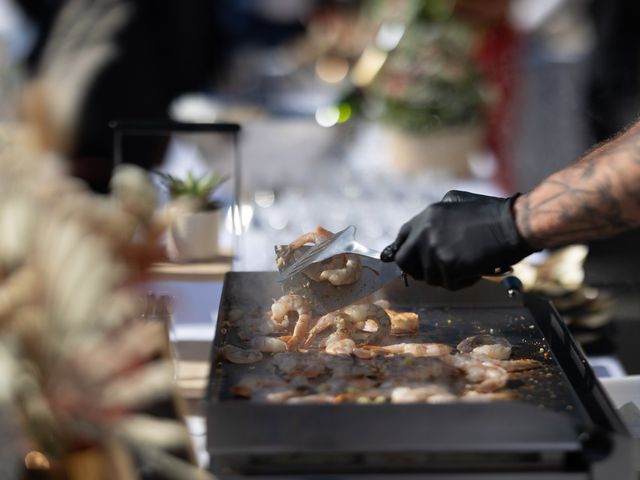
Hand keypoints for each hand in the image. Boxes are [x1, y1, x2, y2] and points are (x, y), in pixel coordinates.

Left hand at [381, 190, 536, 288]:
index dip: (402, 251)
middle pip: (404, 261)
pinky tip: (476, 269)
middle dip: (417, 269)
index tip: (400, 260)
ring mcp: (434, 249)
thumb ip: (437, 217)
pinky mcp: (448, 266)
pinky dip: (462, 282)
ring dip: (446, 276)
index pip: (402, 238)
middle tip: (436, 271)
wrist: (514, 224)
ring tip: (467, 264)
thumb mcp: (458, 201)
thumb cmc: (492, 214)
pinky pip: (448, 284)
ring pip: (429, 277)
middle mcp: (425, 232)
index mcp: (427, 216)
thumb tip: (421, 232)